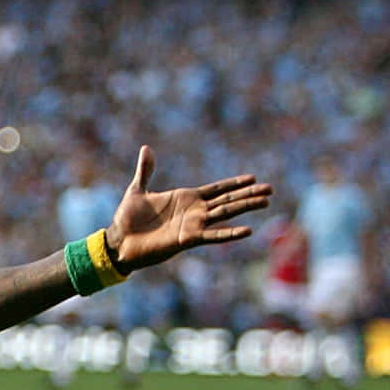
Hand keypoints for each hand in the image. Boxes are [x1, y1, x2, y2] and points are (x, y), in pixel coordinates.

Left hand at [105, 146, 272, 271]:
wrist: (118, 241)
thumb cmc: (128, 219)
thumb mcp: (138, 189)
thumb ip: (146, 170)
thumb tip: (146, 148)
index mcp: (185, 198)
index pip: (216, 189)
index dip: (234, 183)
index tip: (253, 178)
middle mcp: (194, 211)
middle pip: (227, 200)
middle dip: (248, 194)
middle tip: (271, 189)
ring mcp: (193, 225)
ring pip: (225, 213)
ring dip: (245, 207)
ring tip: (266, 202)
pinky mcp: (187, 239)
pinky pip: (213, 235)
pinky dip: (230, 233)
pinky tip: (248, 230)